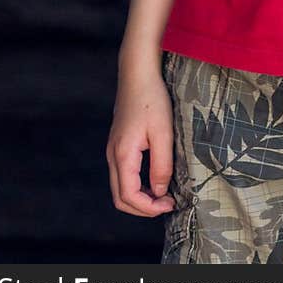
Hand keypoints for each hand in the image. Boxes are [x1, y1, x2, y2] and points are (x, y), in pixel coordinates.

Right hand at [106, 69, 175, 217]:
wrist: (137, 74)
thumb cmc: (152, 99)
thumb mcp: (163, 133)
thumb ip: (161, 165)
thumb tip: (160, 192)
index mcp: (123, 155)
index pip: (129, 196)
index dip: (149, 207)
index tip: (170, 204)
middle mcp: (113, 156)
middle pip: (120, 198)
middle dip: (143, 208)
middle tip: (167, 204)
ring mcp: (113, 150)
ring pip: (120, 187)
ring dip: (140, 197)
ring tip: (163, 194)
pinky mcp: (118, 144)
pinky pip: (123, 175)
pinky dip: (137, 185)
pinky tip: (154, 179)